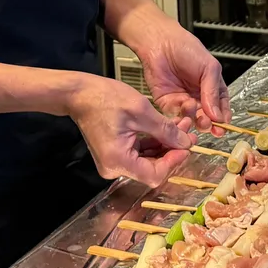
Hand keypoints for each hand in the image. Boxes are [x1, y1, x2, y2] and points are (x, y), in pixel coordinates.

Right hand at [67, 74, 193, 184]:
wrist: (79, 93)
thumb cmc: (105, 98)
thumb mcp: (141, 111)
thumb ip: (165, 131)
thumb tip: (186, 143)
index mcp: (118, 161)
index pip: (154, 175)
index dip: (173, 162)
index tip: (186, 146)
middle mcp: (114, 167)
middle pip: (151, 169)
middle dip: (171, 150)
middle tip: (189, 134)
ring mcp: (113, 161)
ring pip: (147, 160)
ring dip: (164, 144)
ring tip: (181, 126)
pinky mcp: (114, 153)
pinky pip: (139, 153)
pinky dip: (153, 142)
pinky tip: (166, 128)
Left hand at [127, 12, 229, 134]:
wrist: (160, 43)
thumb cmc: (186, 48)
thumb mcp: (209, 67)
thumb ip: (213, 92)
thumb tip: (218, 116)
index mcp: (212, 88)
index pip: (221, 108)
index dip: (223, 118)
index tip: (223, 126)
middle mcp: (198, 97)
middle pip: (207, 117)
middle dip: (208, 122)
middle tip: (207, 123)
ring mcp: (183, 101)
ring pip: (191, 119)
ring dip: (194, 119)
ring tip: (193, 110)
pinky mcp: (167, 103)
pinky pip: (175, 117)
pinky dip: (179, 119)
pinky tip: (182, 112)